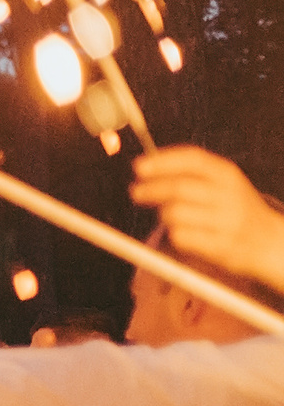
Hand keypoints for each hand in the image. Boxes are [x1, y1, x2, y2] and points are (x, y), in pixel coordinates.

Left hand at [132, 146, 283, 292]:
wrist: (268, 241)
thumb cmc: (235, 209)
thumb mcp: (224, 183)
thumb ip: (191, 173)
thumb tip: (147, 166)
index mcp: (229, 174)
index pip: (193, 160)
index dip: (163, 162)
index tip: (139, 167)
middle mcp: (229, 195)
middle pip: (178, 188)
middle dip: (150, 189)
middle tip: (136, 192)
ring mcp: (226, 221)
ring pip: (174, 214)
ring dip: (164, 216)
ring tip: (171, 217)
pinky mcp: (220, 246)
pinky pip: (180, 238)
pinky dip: (174, 236)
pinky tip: (185, 234)